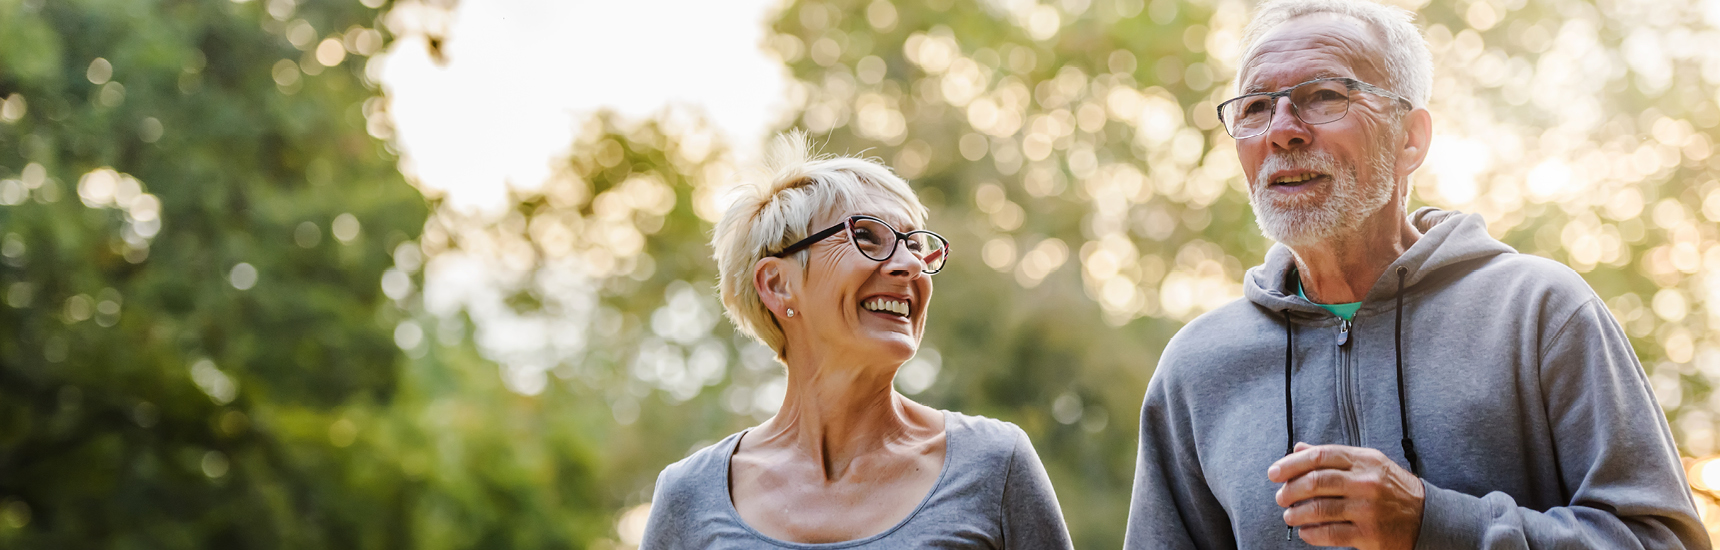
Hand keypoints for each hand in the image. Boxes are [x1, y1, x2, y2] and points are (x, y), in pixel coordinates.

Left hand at [1267, 442, 1424, 549]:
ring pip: (1319, 509)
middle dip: (1290, 490)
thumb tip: (1299, 448)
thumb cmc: (1392, 489)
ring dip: (1296, 514)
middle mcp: (1366, 482)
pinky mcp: (1370, 535)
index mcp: (1364, 461)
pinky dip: (1311, 533)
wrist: (1429, 518)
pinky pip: (1330, 534)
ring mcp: (1368, 509)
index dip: (1291, 463)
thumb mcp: (1368, 464)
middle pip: (1315, 482)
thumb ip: (1334, 457)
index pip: (1320, 456)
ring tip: (1289, 516)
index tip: (1274, 472)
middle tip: (1280, 497)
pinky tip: (1305, 532)